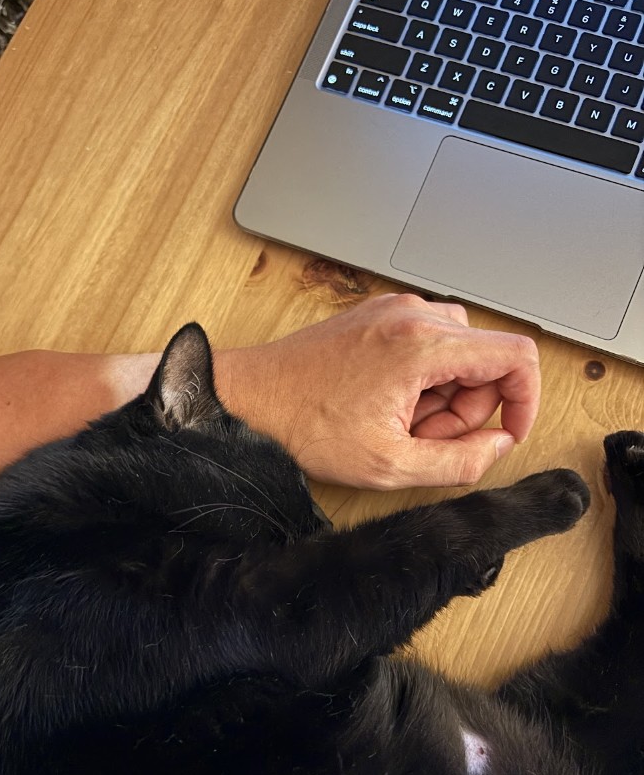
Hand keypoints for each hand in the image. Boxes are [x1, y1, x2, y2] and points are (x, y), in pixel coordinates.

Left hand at [214, 293, 539, 488]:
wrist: (249, 399)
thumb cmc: (303, 426)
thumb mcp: (390, 464)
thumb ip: (460, 461)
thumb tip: (497, 446)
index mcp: (421, 345)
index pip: (516, 356)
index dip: (524, 400)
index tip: (506, 431)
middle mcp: (411, 315)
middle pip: (485, 358)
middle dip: (468, 409)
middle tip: (426, 440)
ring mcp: (392, 310)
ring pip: (457, 353)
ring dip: (443, 396)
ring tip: (401, 425)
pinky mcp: (376, 316)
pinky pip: (425, 344)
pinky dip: (420, 379)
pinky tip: (387, 406)